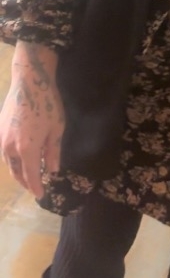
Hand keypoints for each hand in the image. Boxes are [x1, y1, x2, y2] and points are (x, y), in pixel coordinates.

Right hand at [0, 41, 63, 197]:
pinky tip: (18, 157)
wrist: (29, 82)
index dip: (36, 187)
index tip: (41, 195)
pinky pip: (4, 151)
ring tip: (26, 174)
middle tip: (34, 187)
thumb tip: (52, 171)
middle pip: (16, 172)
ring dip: (17, 171)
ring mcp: (1, 138)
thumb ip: (53, 152)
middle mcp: (10, 147)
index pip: (31, 176)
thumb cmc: (47, 105)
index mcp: (26, 149)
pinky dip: (11, 159)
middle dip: (25, 182)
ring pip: (8, 162)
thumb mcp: (56, 129)